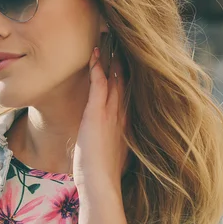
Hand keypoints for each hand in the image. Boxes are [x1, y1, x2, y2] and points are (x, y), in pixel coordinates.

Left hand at [72, 46, 129, 190]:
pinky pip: (99, 83)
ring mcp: (111, 112)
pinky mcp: (97, 113)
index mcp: (126, 123)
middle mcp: (122, 114)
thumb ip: (114, 145)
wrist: (101, 184)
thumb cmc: (103, 175)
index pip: (128, 92)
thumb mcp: (113, 155)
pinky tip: (94, 54)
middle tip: (121, 41)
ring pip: (114, 77)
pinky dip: (97, 67)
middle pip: (124, 80)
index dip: (127, 75)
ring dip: (111, 58)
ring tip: (108, 39)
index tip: (126, 60)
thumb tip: (111, 146)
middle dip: (122, 61)